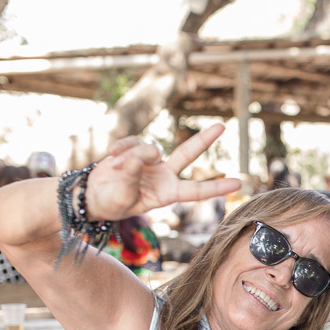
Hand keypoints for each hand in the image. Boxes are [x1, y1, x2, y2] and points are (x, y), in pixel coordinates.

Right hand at [85, 125, 240, 220]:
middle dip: (204, 139)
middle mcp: (164, 175)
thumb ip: (133, 173)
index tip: (238, 183)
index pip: (195, 190)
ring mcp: (151, 161)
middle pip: (187, 153)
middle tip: (222, 127)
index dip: (216, 187)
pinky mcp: (136, 149)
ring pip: (150, 148)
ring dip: (131, 155)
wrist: (92, 194)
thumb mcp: (123, 195)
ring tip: (116, 166)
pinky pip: (133, 141)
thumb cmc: (111, 202)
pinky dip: (121, 147)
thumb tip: (145, 153)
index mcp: (167, 193)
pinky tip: (110, 155)